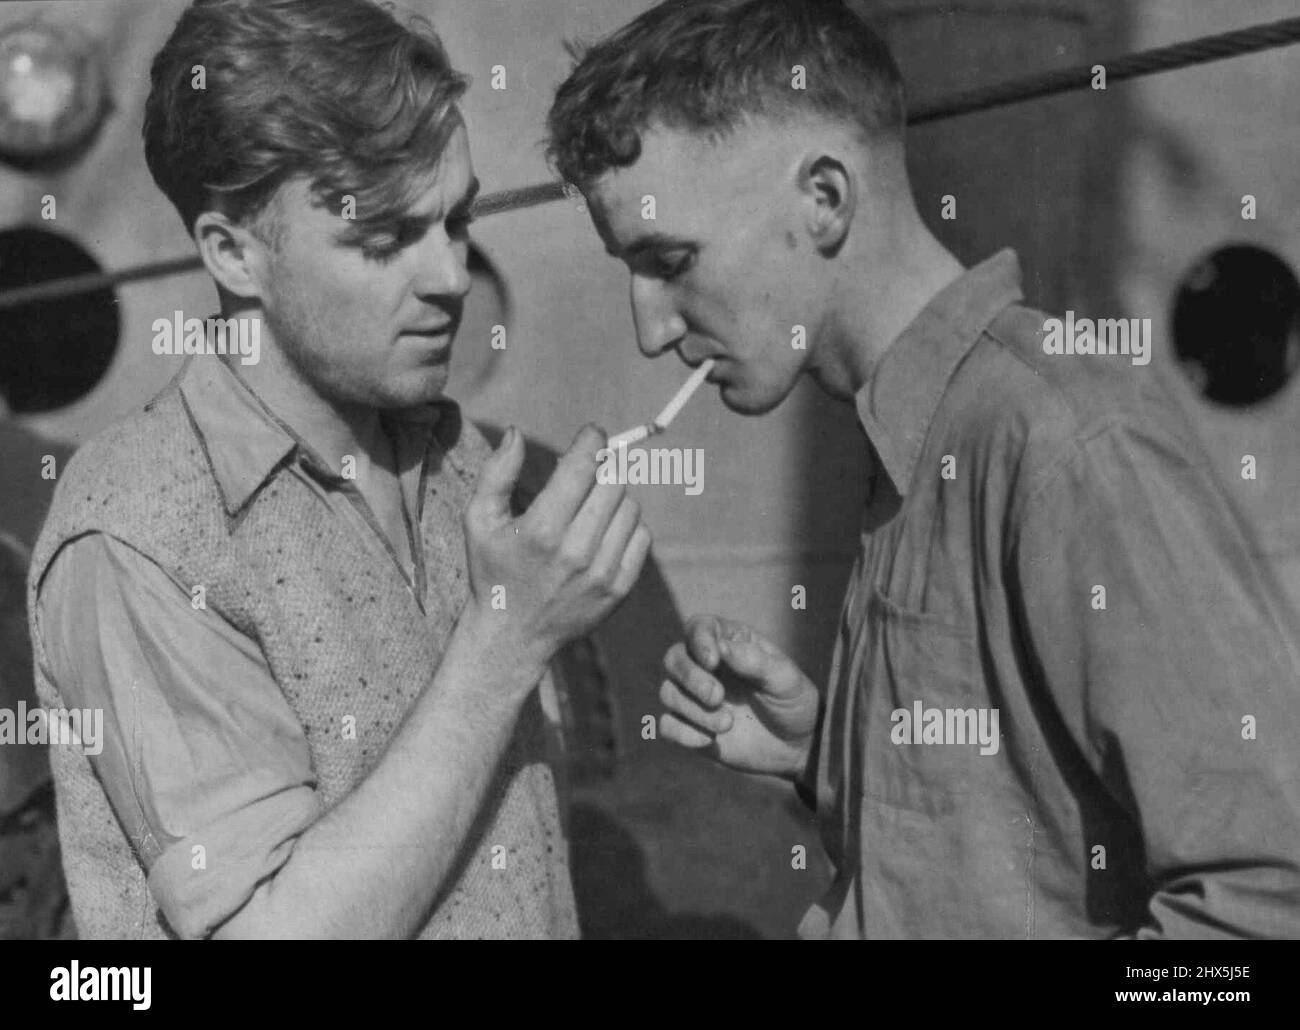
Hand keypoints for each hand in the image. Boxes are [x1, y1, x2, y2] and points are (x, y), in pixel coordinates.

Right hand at [462, 424, 650, 674]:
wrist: (513, 635)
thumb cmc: (493, 570)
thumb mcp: (479, 521)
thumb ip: (497, 473)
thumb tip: (517, 433)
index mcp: (541, 529)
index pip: (583, 465)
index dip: (592, 440)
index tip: (591, 435)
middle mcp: (576, 551)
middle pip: (612, 481)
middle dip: (601, 468)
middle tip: (586, 474)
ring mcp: (601, 573)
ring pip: (630, 507)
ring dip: (614, 497)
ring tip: (591, 507)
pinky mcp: (619, 590)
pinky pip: (641, 538)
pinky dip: (628, 527)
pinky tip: (603, 532)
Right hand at [659, 615, 819, 779]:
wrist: (797, 746)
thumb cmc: (793, 702)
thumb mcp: (784, 678)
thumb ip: (754, 661)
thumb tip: (721, 647)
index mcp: (729, 642)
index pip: (699, 628)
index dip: (699, 641)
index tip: (713, 661)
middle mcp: (705, 666)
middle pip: (674, 659)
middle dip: (690, 678)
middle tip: (717, 697)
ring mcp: (695, 697)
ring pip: (668, 693)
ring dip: (694, 710)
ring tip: (728, 724)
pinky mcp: (690, 726)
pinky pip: (667, 725)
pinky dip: (682, 733)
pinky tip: (708, 741)